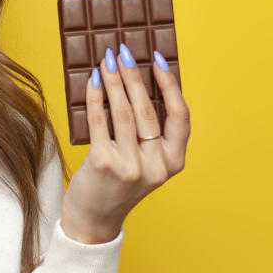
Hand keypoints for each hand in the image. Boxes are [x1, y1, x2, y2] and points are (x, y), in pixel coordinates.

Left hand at [60, 44, 189, 243]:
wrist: (93, 220)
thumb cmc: (118, 185)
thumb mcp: (146, 162)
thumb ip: (150, 133)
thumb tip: (140, 82)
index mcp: (174, 162)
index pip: (181, 115)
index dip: (170, 85)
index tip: (157, 60)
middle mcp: (157, 165)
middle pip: (148, 109)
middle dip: (134, 75)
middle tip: (123, 51)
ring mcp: (131, 166)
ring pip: (123, 112)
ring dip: (114, 80)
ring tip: (106, 60)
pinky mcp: (104, 164)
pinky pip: (99, 122)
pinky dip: (95, 97)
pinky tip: (92, 81)